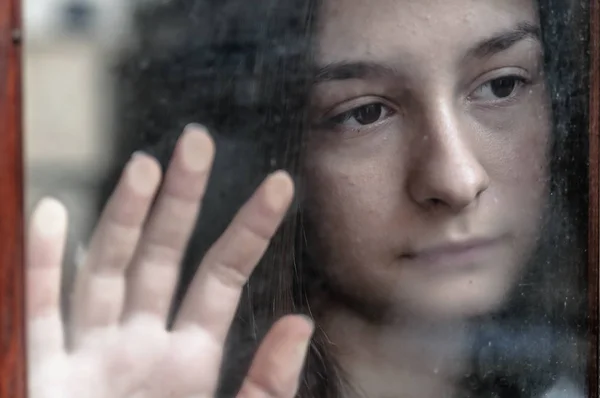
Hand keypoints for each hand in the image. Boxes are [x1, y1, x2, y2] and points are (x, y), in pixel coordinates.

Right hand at [26, 125, 312, 397]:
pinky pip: (41, 310)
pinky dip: (42, 264)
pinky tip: (52, 212)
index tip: (281, 183)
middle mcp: (142, 342)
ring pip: (107, 268)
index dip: (251, 228)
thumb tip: (301, 322)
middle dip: (182, 200)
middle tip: (198, 141)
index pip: (224, 275)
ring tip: (145, 165)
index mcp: (191, 355)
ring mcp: (92, 353)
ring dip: (122, 217)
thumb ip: (266, 384)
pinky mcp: (44, 372)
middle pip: (165, 254)